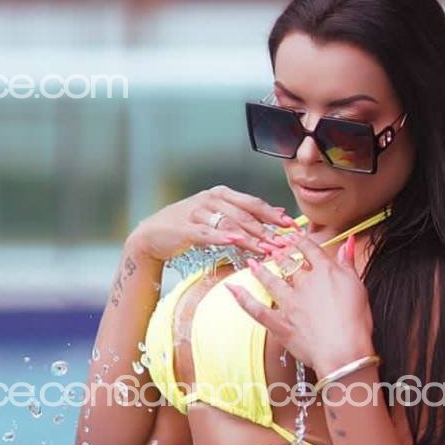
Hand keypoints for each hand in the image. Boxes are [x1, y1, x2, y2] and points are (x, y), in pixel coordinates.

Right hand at [128, 185, 295, 262]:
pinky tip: (234, 242)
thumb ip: (245, 213)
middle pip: (244, 215)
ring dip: (250, 238)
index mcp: (221, 194)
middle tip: (283, 244)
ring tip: (266, 249)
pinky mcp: (186, 227)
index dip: (273, 215)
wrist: (153, 235)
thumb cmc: (189, 226)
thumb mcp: (218, 216)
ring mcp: (197, 212)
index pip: (253, 203)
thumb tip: (278, 212)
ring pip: (229, 225)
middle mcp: (211, 199)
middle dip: (266, 231)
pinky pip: (207, 233)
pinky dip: (221, 238)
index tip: (291, 227)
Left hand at [224, 228, 374, 373]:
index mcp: (325, 272)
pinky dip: (243, 299)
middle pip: (289, 264)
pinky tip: (232, 289)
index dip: (300, 241)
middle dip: (280, 254)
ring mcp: (290, 304)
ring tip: (253, 262)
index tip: (294, 237)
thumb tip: (346, 243)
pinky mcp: (280, 323)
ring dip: (261, 271)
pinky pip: (257, 310)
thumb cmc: (356, 323)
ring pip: (271, 281)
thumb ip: (348, 263)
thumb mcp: (358, 287)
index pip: (310, 249)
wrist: (344, 352)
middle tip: (272, 248)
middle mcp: (304, 284)